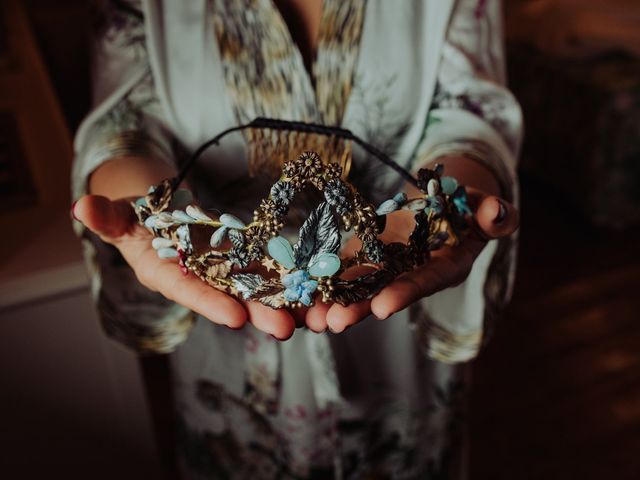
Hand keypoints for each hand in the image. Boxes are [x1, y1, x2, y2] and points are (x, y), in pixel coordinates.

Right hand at [73, 195, 297, 338]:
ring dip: (288, 302)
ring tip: (317, 316)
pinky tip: (323, 288)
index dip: (209, 303)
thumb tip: (80, 206)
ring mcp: (228, 270)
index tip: (234, 316)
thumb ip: (106, 216)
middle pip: (231, 297)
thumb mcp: (121, 215)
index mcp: (167, 274)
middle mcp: (201, 278)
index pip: (187, 290)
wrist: (161, 212)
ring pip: (260, 288)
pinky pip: (275, 269)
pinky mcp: (248, 257)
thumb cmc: (137, 217)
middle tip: (286, 328)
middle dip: (259, 312)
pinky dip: (298, 278)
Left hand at [304, 187, 518, 333]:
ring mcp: (390, 267)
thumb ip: (495, 214)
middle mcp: (414, 274)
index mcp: (447, 267)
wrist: (448, 205)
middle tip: (332, 323)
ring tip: (308, 317)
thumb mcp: (487, 207)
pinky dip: (323, 278)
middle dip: (359, 309)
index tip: (382, 307)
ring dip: (334, 302)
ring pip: (360, 287)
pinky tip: (299, 288)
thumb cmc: (472, 206)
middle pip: (386, 293)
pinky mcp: (370, 255)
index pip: (426, 281)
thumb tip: (500, 213)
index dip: (406, 293)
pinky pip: (345, 268)